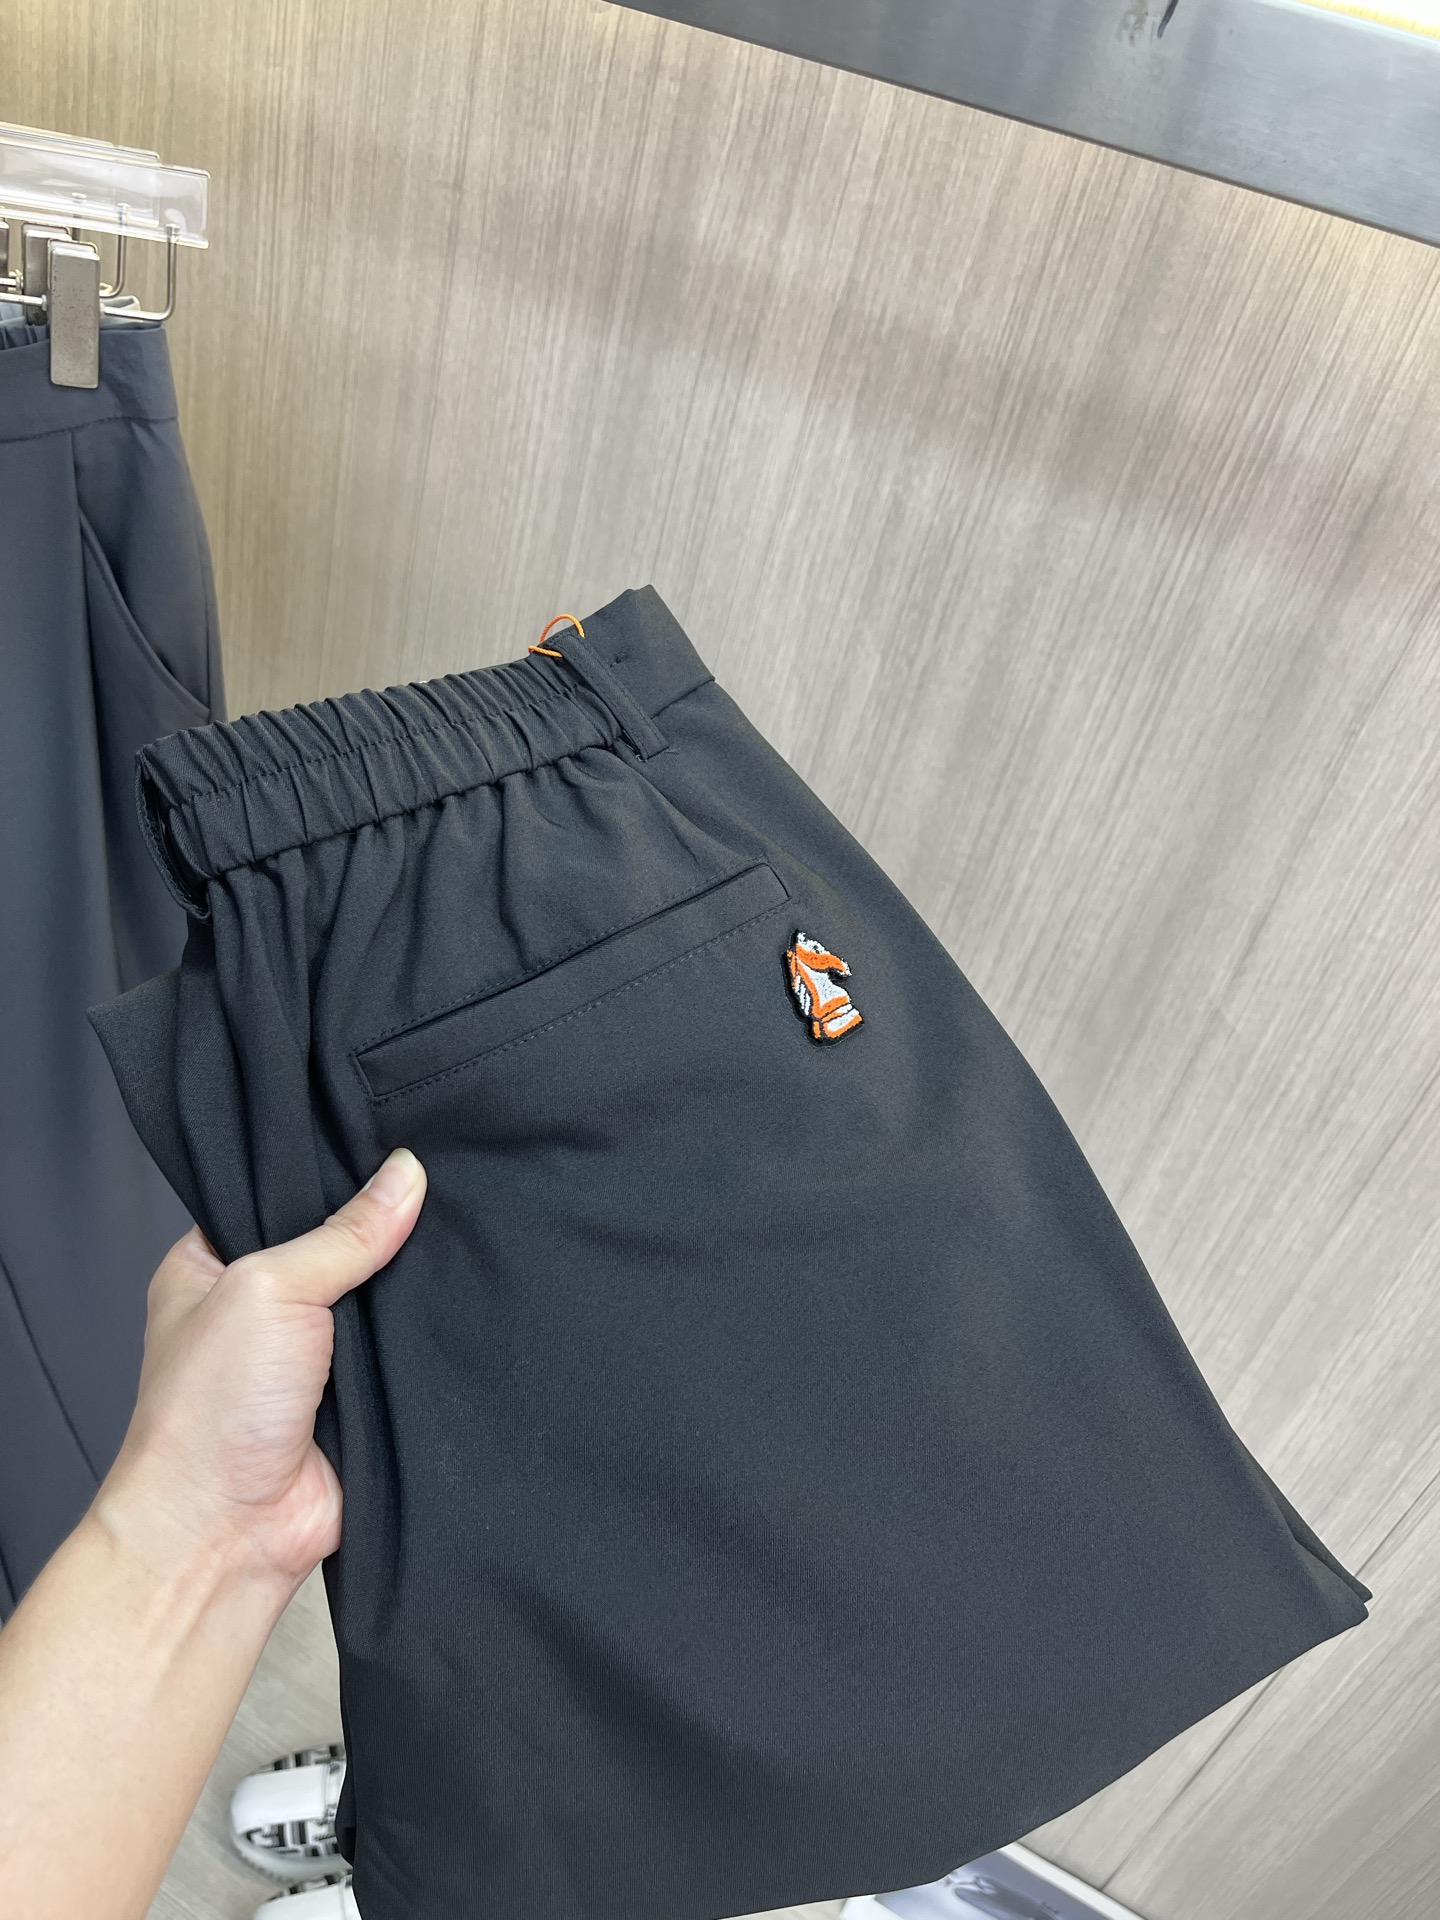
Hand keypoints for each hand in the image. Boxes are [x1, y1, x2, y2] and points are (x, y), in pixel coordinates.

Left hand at [94, 1149, 425, 1595]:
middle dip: (384, 1228)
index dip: (333, 1170)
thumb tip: (407, 1173)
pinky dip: (429, 1340)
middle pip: (341, 1244)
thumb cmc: (208, 1414)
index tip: (390, 1136)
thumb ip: (345, 1233)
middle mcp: (262, 1307)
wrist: (229, 1534)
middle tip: (441, 1178)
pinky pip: (407, 1354)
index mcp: (214, 1265)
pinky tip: (466, 1301)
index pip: (280, 1193)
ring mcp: (313, 1356)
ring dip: (411, 1287)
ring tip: (466, 1231)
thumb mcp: (270, 1288)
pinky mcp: (360, 1400)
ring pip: (382, 1299)